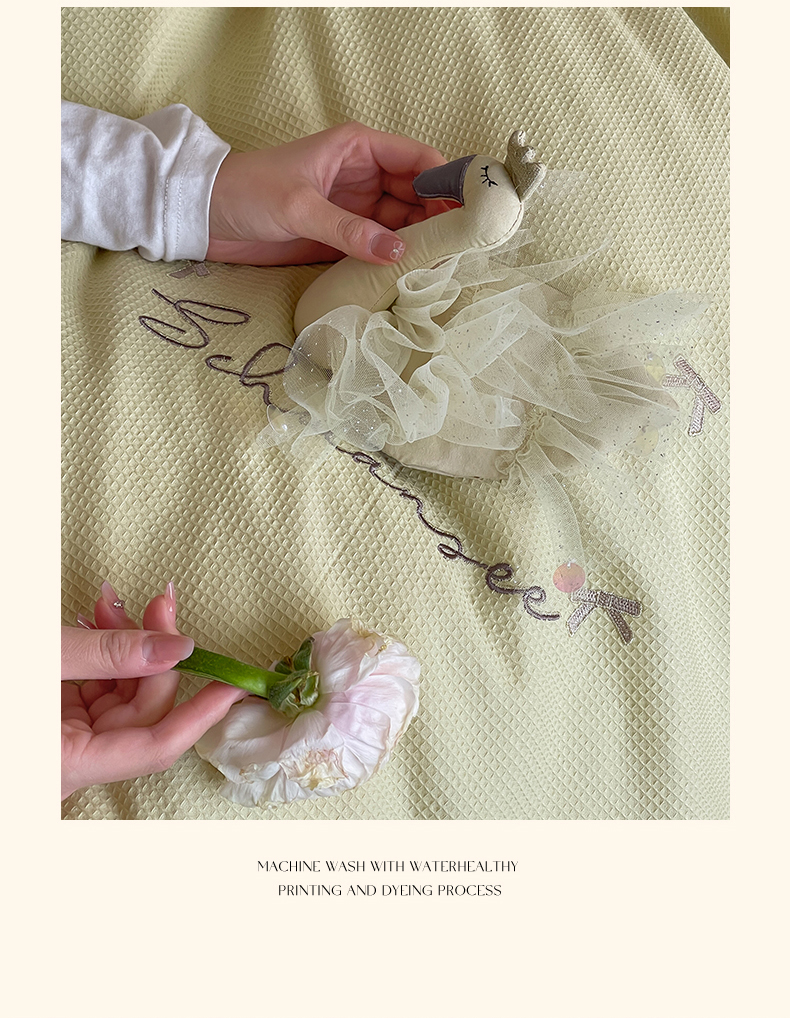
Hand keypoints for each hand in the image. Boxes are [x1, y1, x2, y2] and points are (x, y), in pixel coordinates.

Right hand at [61, 582, 247, 800]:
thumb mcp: (44, 658)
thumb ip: (108, 654)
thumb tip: (178, 649)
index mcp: (66, 765)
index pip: (158, 746)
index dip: (202, 713)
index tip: (235, 683)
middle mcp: (70, 761)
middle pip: (143, 710)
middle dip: (155, 653)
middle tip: (160, 606)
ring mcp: (65, 740)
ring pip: (122, 695)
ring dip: (126, 645)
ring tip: (114, 604)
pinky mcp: (58, 720)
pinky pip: (98, 689)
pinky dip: (105, 654)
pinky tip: (100, 620)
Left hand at [206, 121, 452, 265]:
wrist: (208, 217)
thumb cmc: (249, 192)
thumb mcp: (300, 207)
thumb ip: (349, 231)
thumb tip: (397, 254)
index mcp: (358, 148)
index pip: (419, 157)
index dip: (448, 180)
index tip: (471, 207)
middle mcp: (365, 175)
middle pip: (419, 195)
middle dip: (441, 217)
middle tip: (464, 248)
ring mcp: (357, 208)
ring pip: (404, 224)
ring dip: (422, 242)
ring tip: (446, 265)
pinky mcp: (345, 237)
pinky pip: (382, 246)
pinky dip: (398, 258)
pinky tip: (416, 273)